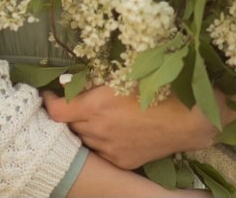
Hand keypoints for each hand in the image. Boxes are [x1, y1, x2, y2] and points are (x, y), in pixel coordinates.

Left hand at [42, 85, 234, 169]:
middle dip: (69, 112)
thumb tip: (71, 77)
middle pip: (70, 125)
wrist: (187, 118)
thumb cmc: (156, 86)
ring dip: (86, 127)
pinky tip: (114, 129)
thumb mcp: (123, 73)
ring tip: (98, 114)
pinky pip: (102, 151)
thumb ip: (95, 77)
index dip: (48, 101)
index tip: (48, 93)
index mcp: (97, 106)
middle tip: (75, 100)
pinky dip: (102, 140)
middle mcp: (99, 131)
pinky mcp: (123, 161)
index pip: (57, 111)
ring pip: (85, 139)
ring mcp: (110, 150)